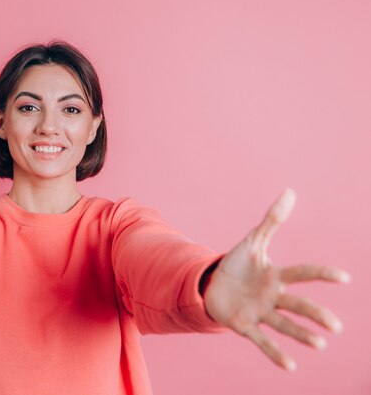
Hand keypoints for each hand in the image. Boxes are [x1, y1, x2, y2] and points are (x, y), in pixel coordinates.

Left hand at [204, 189, 350, 370]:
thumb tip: (290, 192)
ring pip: (283, 325)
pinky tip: (289, 366)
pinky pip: (261, 340)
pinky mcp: (244, 326)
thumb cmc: (238, 264)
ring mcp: (260, 312)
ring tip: (320, 344)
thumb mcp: (252, 241)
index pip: (302, 273)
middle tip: (335, 326)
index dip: (322, 274)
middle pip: (297, 305)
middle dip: (315, 314)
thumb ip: (271, 220)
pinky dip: (274, 352)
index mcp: (276, 276)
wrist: (213, 284)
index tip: (344, 278)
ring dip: (301, 335)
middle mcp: (273, 297)